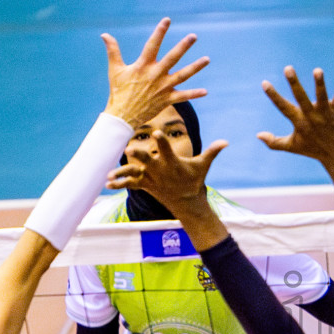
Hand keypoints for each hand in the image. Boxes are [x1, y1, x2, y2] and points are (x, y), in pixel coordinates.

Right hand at [103, 20, 209, 127]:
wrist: (123, 116)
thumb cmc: (118, 91)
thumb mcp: (115, 69)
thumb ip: (113, 50)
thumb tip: (104, 34)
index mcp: (143, 66)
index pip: (152, 44)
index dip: (160, 31)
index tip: (167, 20)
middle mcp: (155, 75)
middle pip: (172, 58)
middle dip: (183, 46)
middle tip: (194, 36)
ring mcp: (163, 88)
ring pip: (183, 75)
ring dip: (196, 67)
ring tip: (207, 59)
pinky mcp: (167, 99)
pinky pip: (183, 96)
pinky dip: (194, 94)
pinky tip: (205, 91)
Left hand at [107, 131, 228, 212]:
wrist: (187, 202)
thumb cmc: (194, 179)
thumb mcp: (203, 166)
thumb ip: (212, 152)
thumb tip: (226, 141)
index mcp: (173, 163)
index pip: (168, 150)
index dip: (163, 141)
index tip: (158, 131)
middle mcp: (161, 171)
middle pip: (148, 161)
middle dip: (139, 155)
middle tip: (130, 149)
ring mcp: (152, 179)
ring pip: (135, 174)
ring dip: (123, 173)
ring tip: (110, 174)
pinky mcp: (145, 185)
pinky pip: (131, 184)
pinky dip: (119, 184)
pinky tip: (107, 183)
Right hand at [258, 67, 333, 188]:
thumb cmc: (313, 149)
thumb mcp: (292, 146)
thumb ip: (274, 142)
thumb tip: (258, 135)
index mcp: (299, 121)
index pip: (283, 107)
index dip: (273, 95)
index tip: (264, 83)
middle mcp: (311, 116)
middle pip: (301, 97)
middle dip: (294, 83)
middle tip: (288, 68)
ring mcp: (325, 113)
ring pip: (322, 96)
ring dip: (320, 84)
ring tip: (317, 71)